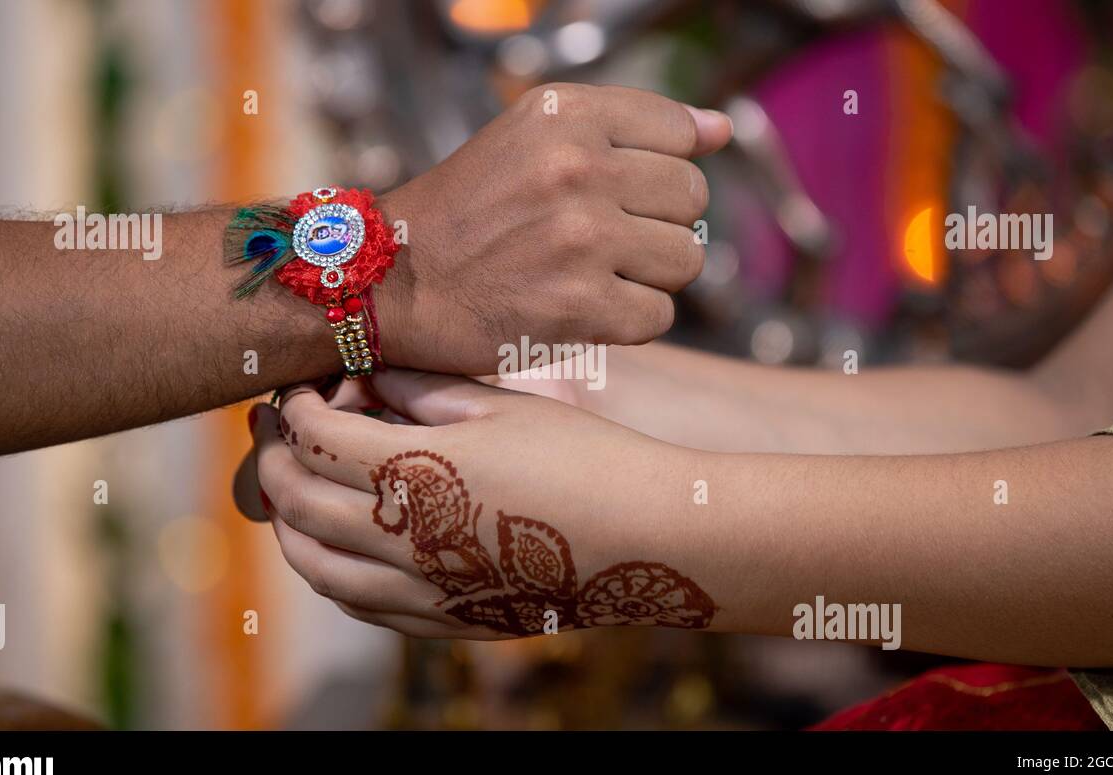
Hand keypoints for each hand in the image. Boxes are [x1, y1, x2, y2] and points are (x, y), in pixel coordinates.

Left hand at [239, 369, 720, 638]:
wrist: (651, 538)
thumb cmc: (585, 457)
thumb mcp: (501, 405)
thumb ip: (421, 389)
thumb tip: (366, 377)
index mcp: (416, 472)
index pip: (314, 440)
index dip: (294, 410)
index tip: (299, 390)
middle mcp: (404, 539)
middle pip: (296, 503)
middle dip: (273, 461)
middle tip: (275, 431)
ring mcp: (423, 589)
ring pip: (315, 566)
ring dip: (288, 523)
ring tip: (292, 490)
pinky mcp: (447, 620)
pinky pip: (360, 606)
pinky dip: (331, 572)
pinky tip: (340, 547)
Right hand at [373, 84, 731, 374]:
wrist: (390, 283)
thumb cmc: (467, 211)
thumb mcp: (532, 137)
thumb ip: (627, 126)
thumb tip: (722, 128)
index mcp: (566, 114)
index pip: (681, 134)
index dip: (658, 171)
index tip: (617, 193)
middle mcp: (577, 167)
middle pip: (691, 198)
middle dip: (656, 224)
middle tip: (602, 242)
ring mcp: (582, 239)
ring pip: (686, 259)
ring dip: (648, 276)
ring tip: (594, 276)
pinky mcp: (583, 306)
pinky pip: (659, 316)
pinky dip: (627, 322)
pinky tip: (583, 311)